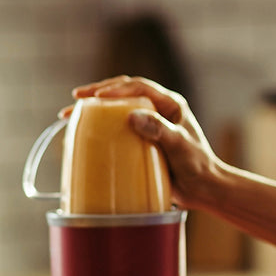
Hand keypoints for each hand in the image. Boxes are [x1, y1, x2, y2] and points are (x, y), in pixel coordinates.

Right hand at [67, 76, 219, 210]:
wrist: (203, 188)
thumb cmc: (198, 165)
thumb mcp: (179, 145)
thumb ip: (160, 130)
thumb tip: (132, 117)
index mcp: (170, 105)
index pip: (139, 88)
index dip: (116, 88)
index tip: (96, 96)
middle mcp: (159, 111)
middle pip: (125, 93)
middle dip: (99, 92)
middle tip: (76, 98)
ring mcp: (150, 126)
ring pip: (119, 110)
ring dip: (96, 110)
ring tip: (71, 114)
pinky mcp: (143, 142)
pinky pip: (118, 131)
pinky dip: (101, 130)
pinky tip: (86, 136)